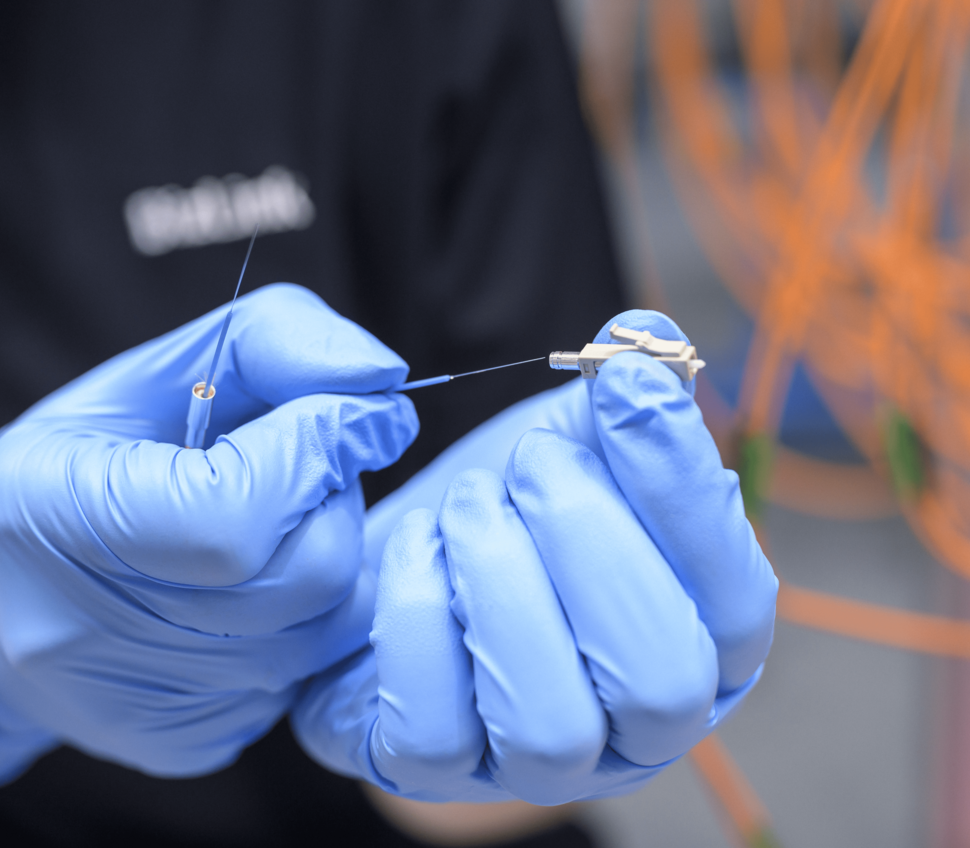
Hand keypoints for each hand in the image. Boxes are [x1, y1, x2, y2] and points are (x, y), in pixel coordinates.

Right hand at [0, 284, 417, 781]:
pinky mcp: (191, 741)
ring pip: (332, 623)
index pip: (240, 511)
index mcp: (62, 516)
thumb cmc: (84, 460)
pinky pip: (310, 671)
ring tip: (274, 520)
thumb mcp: (154, 374)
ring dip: (331, 550)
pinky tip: (253, 581)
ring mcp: (149, 704)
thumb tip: (380, 378)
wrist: (3, 588)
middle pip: (312, 571)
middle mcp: (97, 636)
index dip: (323, 448)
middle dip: (336, 497)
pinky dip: (308, 612)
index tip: (367, 410)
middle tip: (304, 465)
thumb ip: (268, 345)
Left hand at [292, 310, 776, 803]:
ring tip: (468, 503)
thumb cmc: (515, 506)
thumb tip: (651, 339)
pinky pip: (435, 731)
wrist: (410, 556)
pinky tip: (414, 551)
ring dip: (501, 582)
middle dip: (588, 542)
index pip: (742, 601)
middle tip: (532, 462)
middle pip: (660, 679)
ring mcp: (537, 763)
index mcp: (701, 637)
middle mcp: (637, 723)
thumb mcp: (581, 439)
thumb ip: (625, 396)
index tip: (628, 385)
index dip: (688, 489)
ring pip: (551, 723)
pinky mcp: (435, 769)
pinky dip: (418, 618)